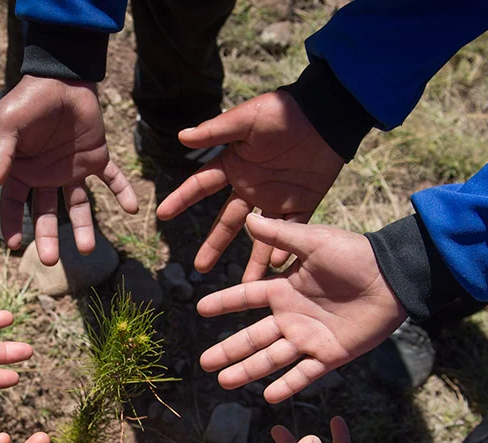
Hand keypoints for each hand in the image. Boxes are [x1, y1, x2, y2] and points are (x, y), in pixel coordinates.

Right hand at [0, 75, 138, 265]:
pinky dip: (124, 192)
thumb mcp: (7, 125)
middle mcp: (47, 176)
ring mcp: (72, 169)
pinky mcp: (97, 157)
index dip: (13, 224)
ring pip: (80, 205)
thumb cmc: (27, 100)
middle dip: (48, 238)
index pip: (14, 204)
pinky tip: (132, 209)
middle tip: (50, 262)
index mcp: (21, 170)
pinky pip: (112, 179)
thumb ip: (0, 155)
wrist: (61, 76)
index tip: (15, 245)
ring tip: (88, 250)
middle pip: (47, 214)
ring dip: (85, 227)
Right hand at [157, 91, 342, 280]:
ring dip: (252, 260)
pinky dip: (285, 250)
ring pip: (260, 236)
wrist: (325, 115)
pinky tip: (276, 269)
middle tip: (200, 269)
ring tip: (246, 286)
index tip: (162, 216)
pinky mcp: (301, 204)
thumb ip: (216, 130)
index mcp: (234, 165)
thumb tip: (181, 136)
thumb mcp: (246, 118)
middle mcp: (250, 187)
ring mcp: (276, 199)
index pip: (201, 186)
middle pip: (228, 222)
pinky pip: (291, 232)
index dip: (181, 199)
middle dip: (214, 245)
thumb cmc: (283, 111)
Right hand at [198, 214, 405, 403]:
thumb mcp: (315, 242)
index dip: (223, 303)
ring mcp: (309, 337)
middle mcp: (292, 316)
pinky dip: (288, 385)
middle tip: (204, 363)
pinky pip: (305, 373)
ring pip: (271, 358)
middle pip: (253, 337)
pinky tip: (268, 396)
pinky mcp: (330, 354)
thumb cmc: (355, 255)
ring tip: (224, 382)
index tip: (200, 309)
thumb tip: (249, 218)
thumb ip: (281, 236)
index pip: (246, 298)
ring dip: (248, 370)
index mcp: (285, 289)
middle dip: (228, 350)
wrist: (393, 278)